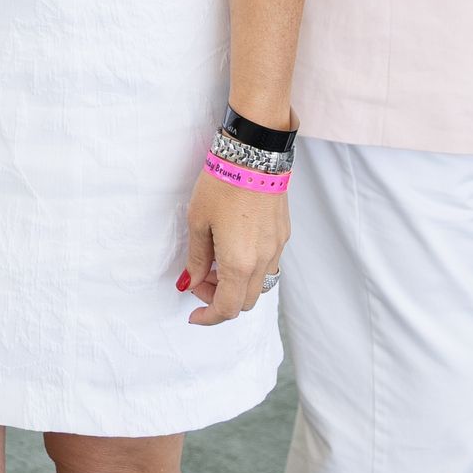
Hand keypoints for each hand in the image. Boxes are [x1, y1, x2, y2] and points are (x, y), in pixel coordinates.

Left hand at [180, 170, 286, 325]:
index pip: (226, 308)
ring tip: (215, 262)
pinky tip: (233, 248)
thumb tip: (189, 282)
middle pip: (245, 302)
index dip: (208, 317)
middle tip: (200, 281)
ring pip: (259, 285)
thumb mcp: (198, 221)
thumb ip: (196, 258)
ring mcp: (277, 249)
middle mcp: (263, 261)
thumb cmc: (222, 185)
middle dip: (220, 300)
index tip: (193, 315)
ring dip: (236, 285)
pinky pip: (268, 265)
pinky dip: (250, 269)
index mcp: (239, 263)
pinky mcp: (283, 235)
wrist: (255, 155)